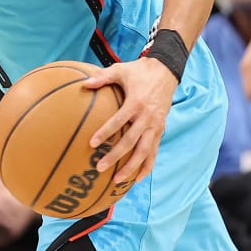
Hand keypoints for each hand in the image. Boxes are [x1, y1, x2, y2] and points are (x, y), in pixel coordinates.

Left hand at [87, 57, 177, 178]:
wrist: (167, 71)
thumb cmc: (140, 71)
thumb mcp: (121, 70)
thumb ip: (103, 77)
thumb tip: (83, 84)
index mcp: (136, 103)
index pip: (119, 121)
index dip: (105, 132)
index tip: (92, 144)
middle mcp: (147, 117)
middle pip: (131, 141)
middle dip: (115, 156)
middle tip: (100, 168)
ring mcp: (155, 126)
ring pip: (144, 152)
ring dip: (131, 167)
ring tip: (117, 180)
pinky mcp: (161, 130)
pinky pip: (154, 152)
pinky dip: (146, 166)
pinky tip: (136, 179)